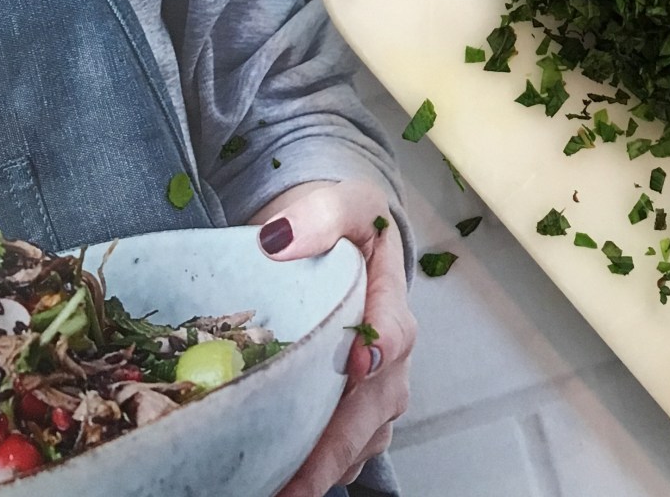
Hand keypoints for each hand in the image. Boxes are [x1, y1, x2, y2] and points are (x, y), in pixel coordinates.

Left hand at [251, 180, 415, 495]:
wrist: (328, 245)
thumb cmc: (338, 226)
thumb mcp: (341, 202)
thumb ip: (323, 212)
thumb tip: (282, 239)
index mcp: (391, 301)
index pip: (393, 334)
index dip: (375, 357)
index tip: (354, 367)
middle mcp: (390, 357)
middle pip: (374, 408)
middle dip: (335, 449)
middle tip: (293, 484)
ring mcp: (373, 392)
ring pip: (359, 441)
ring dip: (324, 470)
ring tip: (276, 492)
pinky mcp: (349, 415)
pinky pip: (341, 454)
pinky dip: (315, 473)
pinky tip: (278, 483)